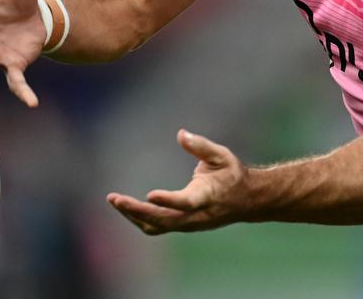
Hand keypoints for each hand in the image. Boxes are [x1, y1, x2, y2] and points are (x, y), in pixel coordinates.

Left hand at [107, 130, 247, 234]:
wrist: (247, 201)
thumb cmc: (232, 174)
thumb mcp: (221, 155)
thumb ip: (201, 146)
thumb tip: (180, 134)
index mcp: (208, 195)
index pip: (186, 202)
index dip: (168, 200)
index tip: (150, 195)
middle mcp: (197, 214)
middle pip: (163, 219)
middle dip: (137, 210)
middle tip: (115, 198)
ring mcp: (189, 224)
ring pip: (157, 226)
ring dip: (134, 215)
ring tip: (115, 201)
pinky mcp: (183, 225)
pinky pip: (158, 227)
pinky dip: (140, 219)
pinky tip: (126, 208)